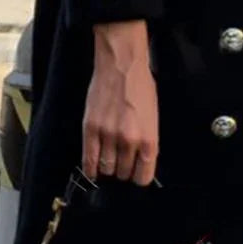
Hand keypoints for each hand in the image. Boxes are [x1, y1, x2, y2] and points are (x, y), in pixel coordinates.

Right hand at [84, 20, 158, 186]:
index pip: (143, 177)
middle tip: (122, 160)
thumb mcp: (154, 116)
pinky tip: (93, 167)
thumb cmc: (140, 87)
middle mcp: (129, 141)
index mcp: (149, 138)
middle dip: (123, 170)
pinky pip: (88, 160)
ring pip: (106, 169)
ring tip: (109, 158)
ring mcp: (108, 136)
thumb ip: (148, 141)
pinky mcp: (90, 129)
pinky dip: (90, 167)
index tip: (135, 174)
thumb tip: (142, 161)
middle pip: (123, 174)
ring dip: (108, 167)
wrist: (121, 66)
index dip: (139, 177)